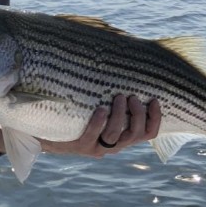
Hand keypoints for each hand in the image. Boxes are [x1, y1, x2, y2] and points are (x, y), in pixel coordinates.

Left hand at [40, 95, 160, 157]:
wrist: (50, 131)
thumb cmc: (80, 112)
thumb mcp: (100, 105)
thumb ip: (116, 94)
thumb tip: (126, 59)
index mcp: (123, 137)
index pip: (148, 133)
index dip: (155, 119)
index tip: (155, 100)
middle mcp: (113, 145)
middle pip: (135, 134)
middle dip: (138, 115)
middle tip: (132, 97)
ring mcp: (97, 147)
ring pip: (115, 135)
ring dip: (120, 115)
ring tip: (119, 97)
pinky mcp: (80, 146)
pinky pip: (93, 135)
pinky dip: (99, 122)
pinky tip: (101, 109)